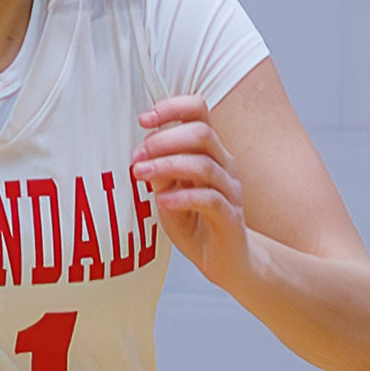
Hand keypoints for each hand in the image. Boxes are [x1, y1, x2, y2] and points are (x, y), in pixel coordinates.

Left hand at [131, 97, 250, 293]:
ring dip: (168, 165)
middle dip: (165, 139)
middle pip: (202, 133)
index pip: (199, 113)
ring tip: (141, 174)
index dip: (172, 108)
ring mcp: (230, 191)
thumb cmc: (197, 224)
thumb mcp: (169, 195)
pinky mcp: (230, 217)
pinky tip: (162, 200)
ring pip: (204, 165)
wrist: (225, 261)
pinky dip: (182, 197)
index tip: (144, 119)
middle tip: (139, 155)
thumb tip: (143, 156)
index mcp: (211, 153)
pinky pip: (210, 199)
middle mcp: (224, 166)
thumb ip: (160, 174)